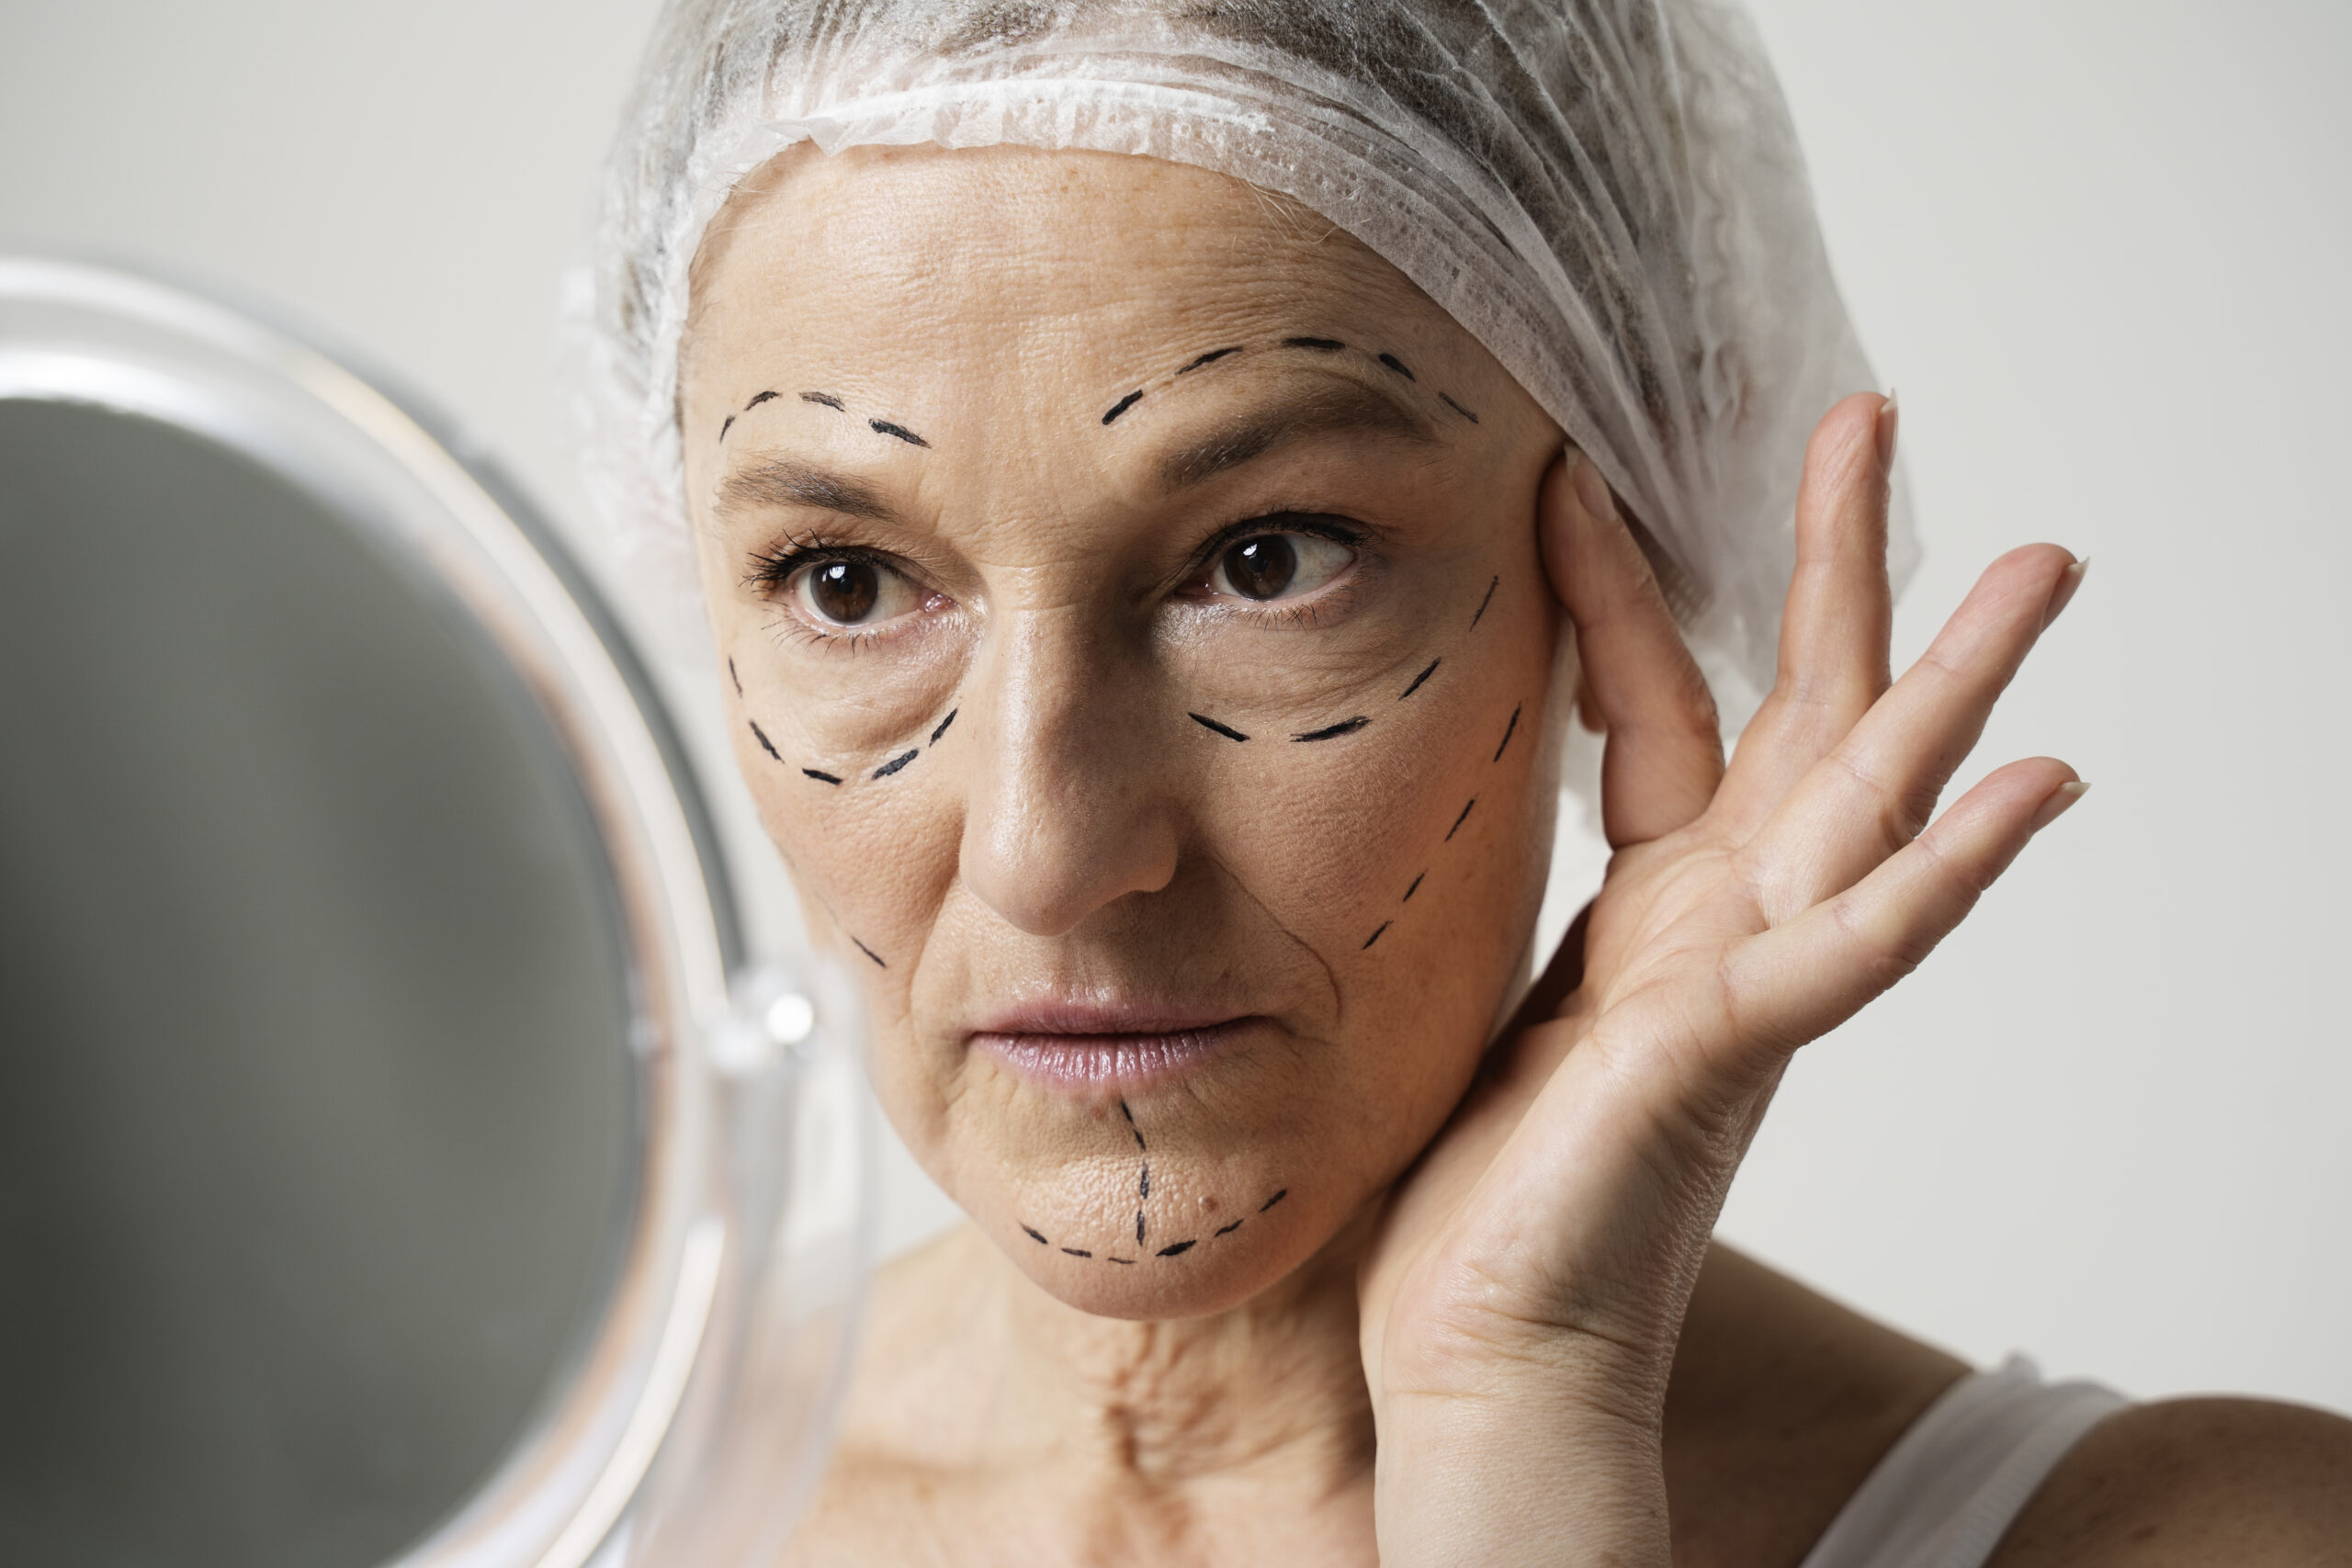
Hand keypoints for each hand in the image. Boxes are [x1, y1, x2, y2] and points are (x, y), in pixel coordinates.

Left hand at [1356, 393, 2086, 1565]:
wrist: (1479, 1350)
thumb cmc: (1480, 1187)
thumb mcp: (1483, 991)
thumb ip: (1510, 896)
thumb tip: (1443, 801)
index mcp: (1653, 903)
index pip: (1651, 700)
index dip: (1614, 580)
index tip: (1569, 462)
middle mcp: (1719, 926)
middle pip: (1800, 712)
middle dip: (1838, 566)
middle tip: (1872, 413)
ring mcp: (1739, 986)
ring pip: (1868, 804)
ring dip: (1955, 685)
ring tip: (2038, 565)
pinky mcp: (1726, 1057)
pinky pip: (1854, 950)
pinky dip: (1944, 870)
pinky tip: (2035, 786)